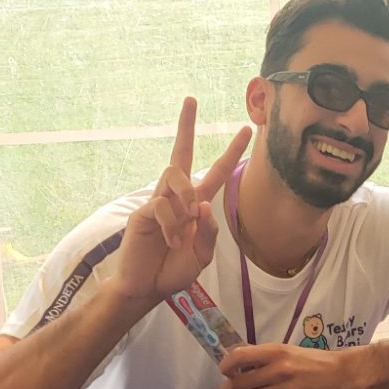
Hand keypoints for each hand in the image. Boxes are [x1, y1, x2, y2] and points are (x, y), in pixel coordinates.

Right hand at [113, 98, 250, 304]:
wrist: (147, 288)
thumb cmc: (173, 271)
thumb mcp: (201, 256)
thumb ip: (208, 233)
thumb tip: (203, 205)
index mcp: (194, 206)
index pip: (215, 173)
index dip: (231, 153)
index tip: (246, 131)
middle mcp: (176, 198)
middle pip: (180, 153)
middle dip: (186, 126)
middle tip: (191, 99)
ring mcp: (157, 203)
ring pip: (174, 175)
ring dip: (186, 194)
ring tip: (187, 218)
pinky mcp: (142, 213)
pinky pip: (162, 206)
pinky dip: (171, 224)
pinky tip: (169, 241)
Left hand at [218, 345, 351, 388]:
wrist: (340, 374)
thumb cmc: (311, 361)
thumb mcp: (287, 350)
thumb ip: (263, 355)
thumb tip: (235, 361)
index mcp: (276, 352)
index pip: (239, 357)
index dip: (226, 365)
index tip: (224, 370)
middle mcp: (279, 370)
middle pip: (240, 383)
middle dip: (229, 388)